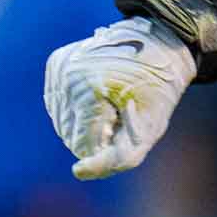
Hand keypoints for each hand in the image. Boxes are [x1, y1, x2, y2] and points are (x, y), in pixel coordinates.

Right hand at [44, 17, 195, 178]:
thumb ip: (120, 157)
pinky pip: (58, 103)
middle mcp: (68, 75)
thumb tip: (79, 173)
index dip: (110, 142)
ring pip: (61, 122)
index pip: (84, 145)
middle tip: (123, 110)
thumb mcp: (150, 128)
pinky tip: (100, 93)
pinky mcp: (56, 62)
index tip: (130, 120)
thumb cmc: (159, 90)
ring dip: (87, 122)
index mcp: (90, 88)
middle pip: (69, 135)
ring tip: (112, 100)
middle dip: (97, 133)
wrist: (161, 43)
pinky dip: (78, 108)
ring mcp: (59, 66)